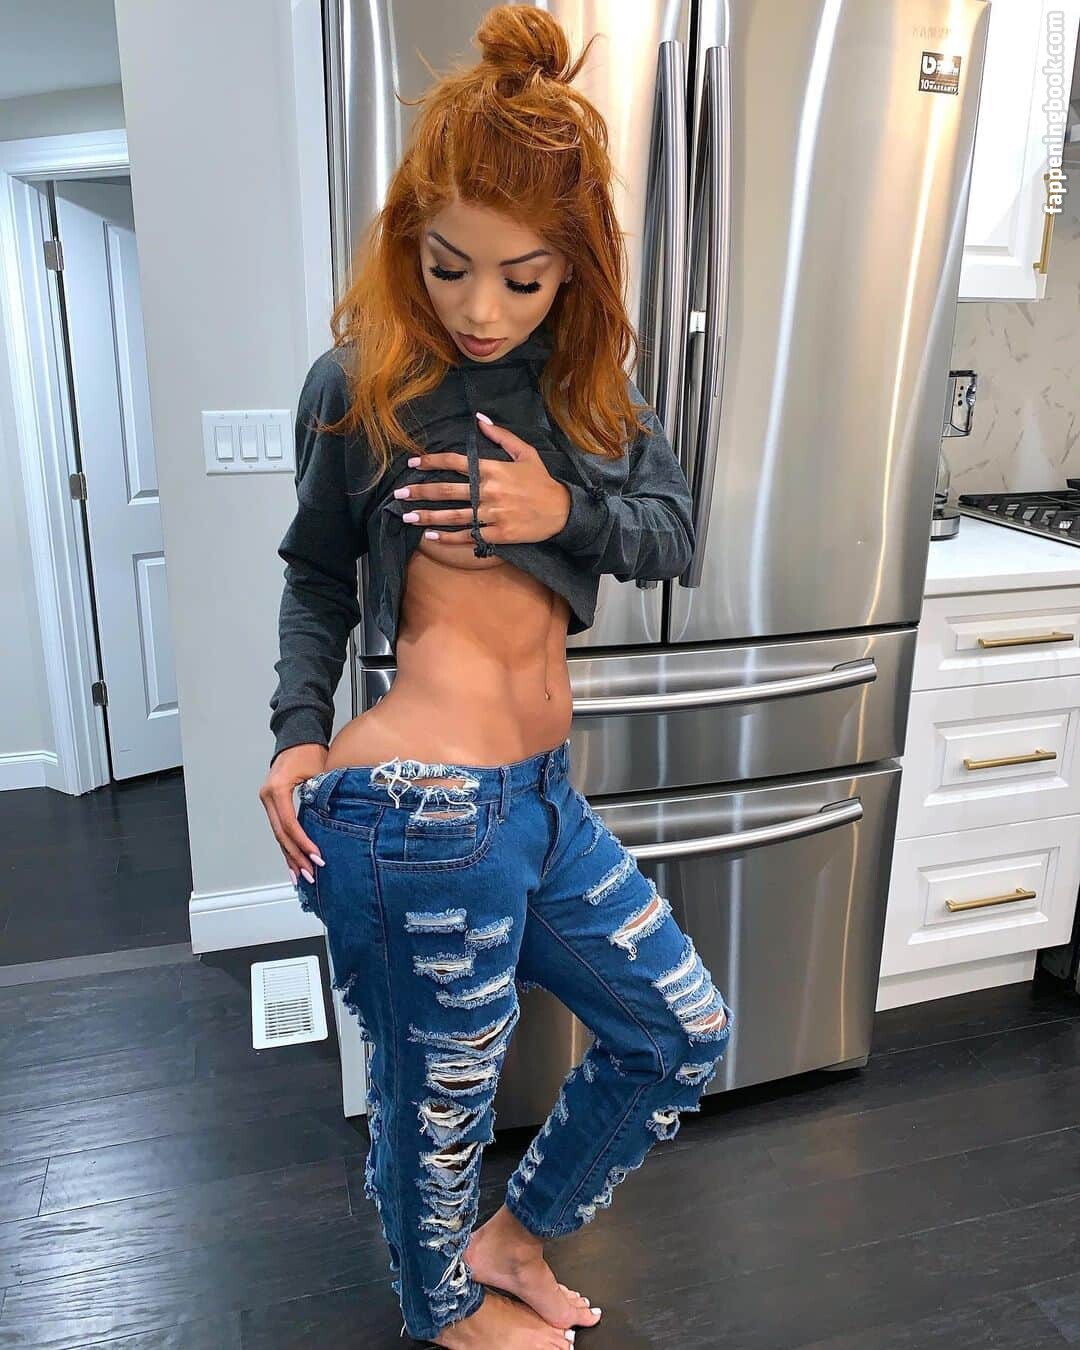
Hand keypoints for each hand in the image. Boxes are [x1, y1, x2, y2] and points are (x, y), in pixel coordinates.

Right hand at [258, 744, 327, 884]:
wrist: (297, 736)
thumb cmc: (309, 750)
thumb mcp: (319, 771)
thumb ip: (322, 795)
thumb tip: (332, 823)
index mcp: (278, 789)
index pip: (289, 823)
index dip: (303, 842)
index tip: (317, 857)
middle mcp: (268, 797)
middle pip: (281, 834)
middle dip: (296, 856)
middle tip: (310, 875)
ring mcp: (268, 801)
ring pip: (278, 835)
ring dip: (290, 856)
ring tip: (301, 877)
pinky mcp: (273, 803)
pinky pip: (279, 828)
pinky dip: (287, 846)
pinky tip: (292, 864)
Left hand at [394, 412, 570, 545]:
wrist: (561, 511)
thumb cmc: (542, 481)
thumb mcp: (526, 453)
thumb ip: (501, 435)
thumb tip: (479, 418)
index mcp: (492, 469)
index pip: (455, 462)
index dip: (432, 462)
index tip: (414, 464)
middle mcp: (488, 491)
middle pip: (447, 490)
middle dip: (420, 492)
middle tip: (399, 494)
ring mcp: (491, 514)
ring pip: (453, 515)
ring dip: (427, 516)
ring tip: (407, 517)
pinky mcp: (497, 534)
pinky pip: (467, 535)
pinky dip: (448, 538)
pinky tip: (430, 537)